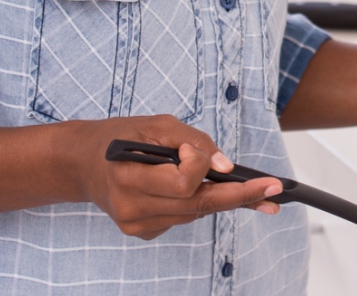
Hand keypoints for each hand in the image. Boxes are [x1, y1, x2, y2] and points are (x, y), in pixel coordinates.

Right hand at [59, 114, 282, 238]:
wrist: (82, 163)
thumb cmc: (120, 137)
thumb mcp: (156, 125)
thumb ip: (194, 142)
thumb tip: (226, 167)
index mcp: (129, 177)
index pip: (184, 182)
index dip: (202, 165)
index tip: (210, 155)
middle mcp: (131, 208)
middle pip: (197, 205)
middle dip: (239, 197)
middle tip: (273, 192)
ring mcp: (136, 225)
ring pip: (193, 213)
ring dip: (214, 195)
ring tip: (238, 186)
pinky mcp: (141, 232)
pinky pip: (182, 217)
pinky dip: (193, 201)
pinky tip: (189, 188)